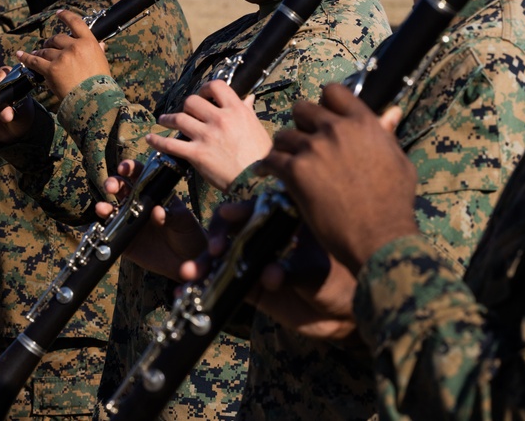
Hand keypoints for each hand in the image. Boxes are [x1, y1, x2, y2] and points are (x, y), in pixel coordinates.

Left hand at [16, 10, 111, 99]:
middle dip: (51, 43)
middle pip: (57, 38)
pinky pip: (35, 61)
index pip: (76, 23)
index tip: (59, 14)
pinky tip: (20, 55)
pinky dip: (26, 58)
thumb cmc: (101, 83)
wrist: (93, 100)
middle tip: (48, 47)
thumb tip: (100, 44)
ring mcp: (62, 57)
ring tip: (37, 55)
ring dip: (40, 52)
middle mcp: (74, 47)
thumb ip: (98, 51)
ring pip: (45, 51)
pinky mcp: (51, 69)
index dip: (66, 16)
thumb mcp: (103, 63)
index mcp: (89, 43)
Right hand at [94, 159, 207, 279]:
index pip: (139, 174)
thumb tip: (158, 211)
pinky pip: (110, 233)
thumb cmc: (189, 233)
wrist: (188, 261)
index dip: (129, 168)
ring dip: (104, 206)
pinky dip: (102, 229)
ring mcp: (130, 221)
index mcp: (154, 192)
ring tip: (103, 208)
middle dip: (113, 184)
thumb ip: (172, 215)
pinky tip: (101, 226)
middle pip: (120, 188)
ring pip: (111, 209)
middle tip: (111, 187)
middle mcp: (139, 204)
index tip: (124, 168)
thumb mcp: (185, 221)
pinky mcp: (125, 241)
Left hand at [146, 79, 271, 192]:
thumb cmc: (260, 156)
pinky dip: (157, 140)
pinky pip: (170, 144)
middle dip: (186, 106)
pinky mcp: (197, 154)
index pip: (216, 86)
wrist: (257, 181)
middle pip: (192, 101)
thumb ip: (248, 111)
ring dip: (167, 119)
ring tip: (163, 121)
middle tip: (184, 111)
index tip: (202, 95)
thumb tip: (248, 98)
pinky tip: (150, 138)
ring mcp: (206, 136)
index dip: (205, 88)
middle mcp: (220, 119)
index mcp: (236, 110)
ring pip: (179, 118)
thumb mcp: (257, 128)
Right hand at [179, 201, 357, 339]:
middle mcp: (263, 236)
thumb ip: (295, 272)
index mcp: (283, 220)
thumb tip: (270, 274)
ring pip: (220, 256)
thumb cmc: (339, 281)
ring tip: (189, 275)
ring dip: (202, 263)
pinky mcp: (245, 285)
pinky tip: (184, 292)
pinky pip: (218, 283)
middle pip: (231, 228)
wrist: (341, 316)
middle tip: (213, 251)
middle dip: (215, 238)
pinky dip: (200, 287)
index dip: (240, 210)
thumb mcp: (319, 273)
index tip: (229, 216)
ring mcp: (252, 260)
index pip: (257, 207)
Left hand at [261, 83, 417, 274]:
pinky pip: (271, 159)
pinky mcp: (296, 172)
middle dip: (300, 124)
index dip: (325, 102)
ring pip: (284, 135)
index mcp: (363, 123)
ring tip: (286, 161)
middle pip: (303, 109)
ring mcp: (314, 149)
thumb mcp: (398, 161)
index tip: (322, 116)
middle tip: (302, 141)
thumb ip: (386, 134)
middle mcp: (336, 129)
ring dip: (284, 147)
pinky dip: (267, 166)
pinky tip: (268, 172)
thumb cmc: (395, 203)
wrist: (380, 236)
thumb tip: (391, 111)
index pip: (334, 92)